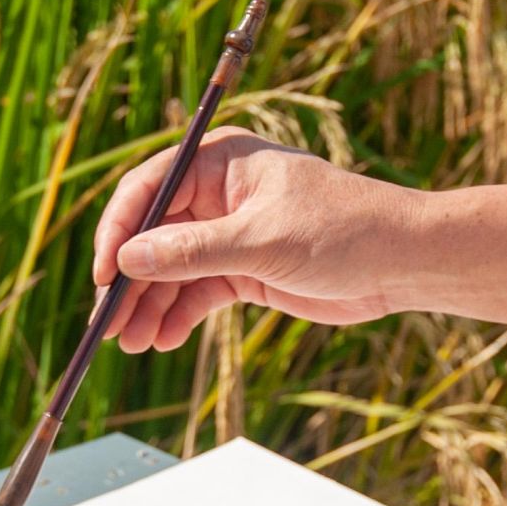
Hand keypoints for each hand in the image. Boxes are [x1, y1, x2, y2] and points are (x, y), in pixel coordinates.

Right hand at [93, 133, 418, 353]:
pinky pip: (196, 292)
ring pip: (171, 270)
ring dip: (149, 305)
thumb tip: (129, 260)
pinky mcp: (243, 269)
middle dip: (129, 280)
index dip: (119, 231)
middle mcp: (217, 194)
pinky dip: (177, 316)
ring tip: (130, 343)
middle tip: (107, 325)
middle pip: (153, 235)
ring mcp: (228, 233)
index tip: (104, 274)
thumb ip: (194, 251)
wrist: (402, 263)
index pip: (149, 189)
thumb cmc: (344, 230)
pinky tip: (162, 339)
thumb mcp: (263, 240)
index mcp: (221, 162)